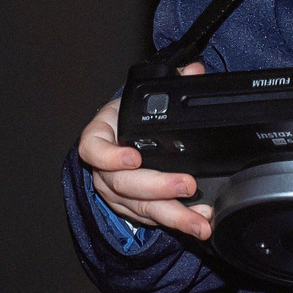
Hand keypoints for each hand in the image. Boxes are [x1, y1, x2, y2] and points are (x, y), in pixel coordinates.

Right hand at [79, 63, 213, 239]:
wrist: (124, 136)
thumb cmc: (129, 118)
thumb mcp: (145, 96)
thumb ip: (172, 81)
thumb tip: (195, 72)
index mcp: (101, 136)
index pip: (93, 148)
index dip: (110, 156)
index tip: (133, 157)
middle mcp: (104, 169)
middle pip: (123, 184)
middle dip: (157, 187)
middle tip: (187, 185)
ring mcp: (116, 192)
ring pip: (139, 207)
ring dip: (172, 215)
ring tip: (199, 220)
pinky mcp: (131, 208)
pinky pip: (151, 218)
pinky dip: (176, 221)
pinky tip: (198, 220)